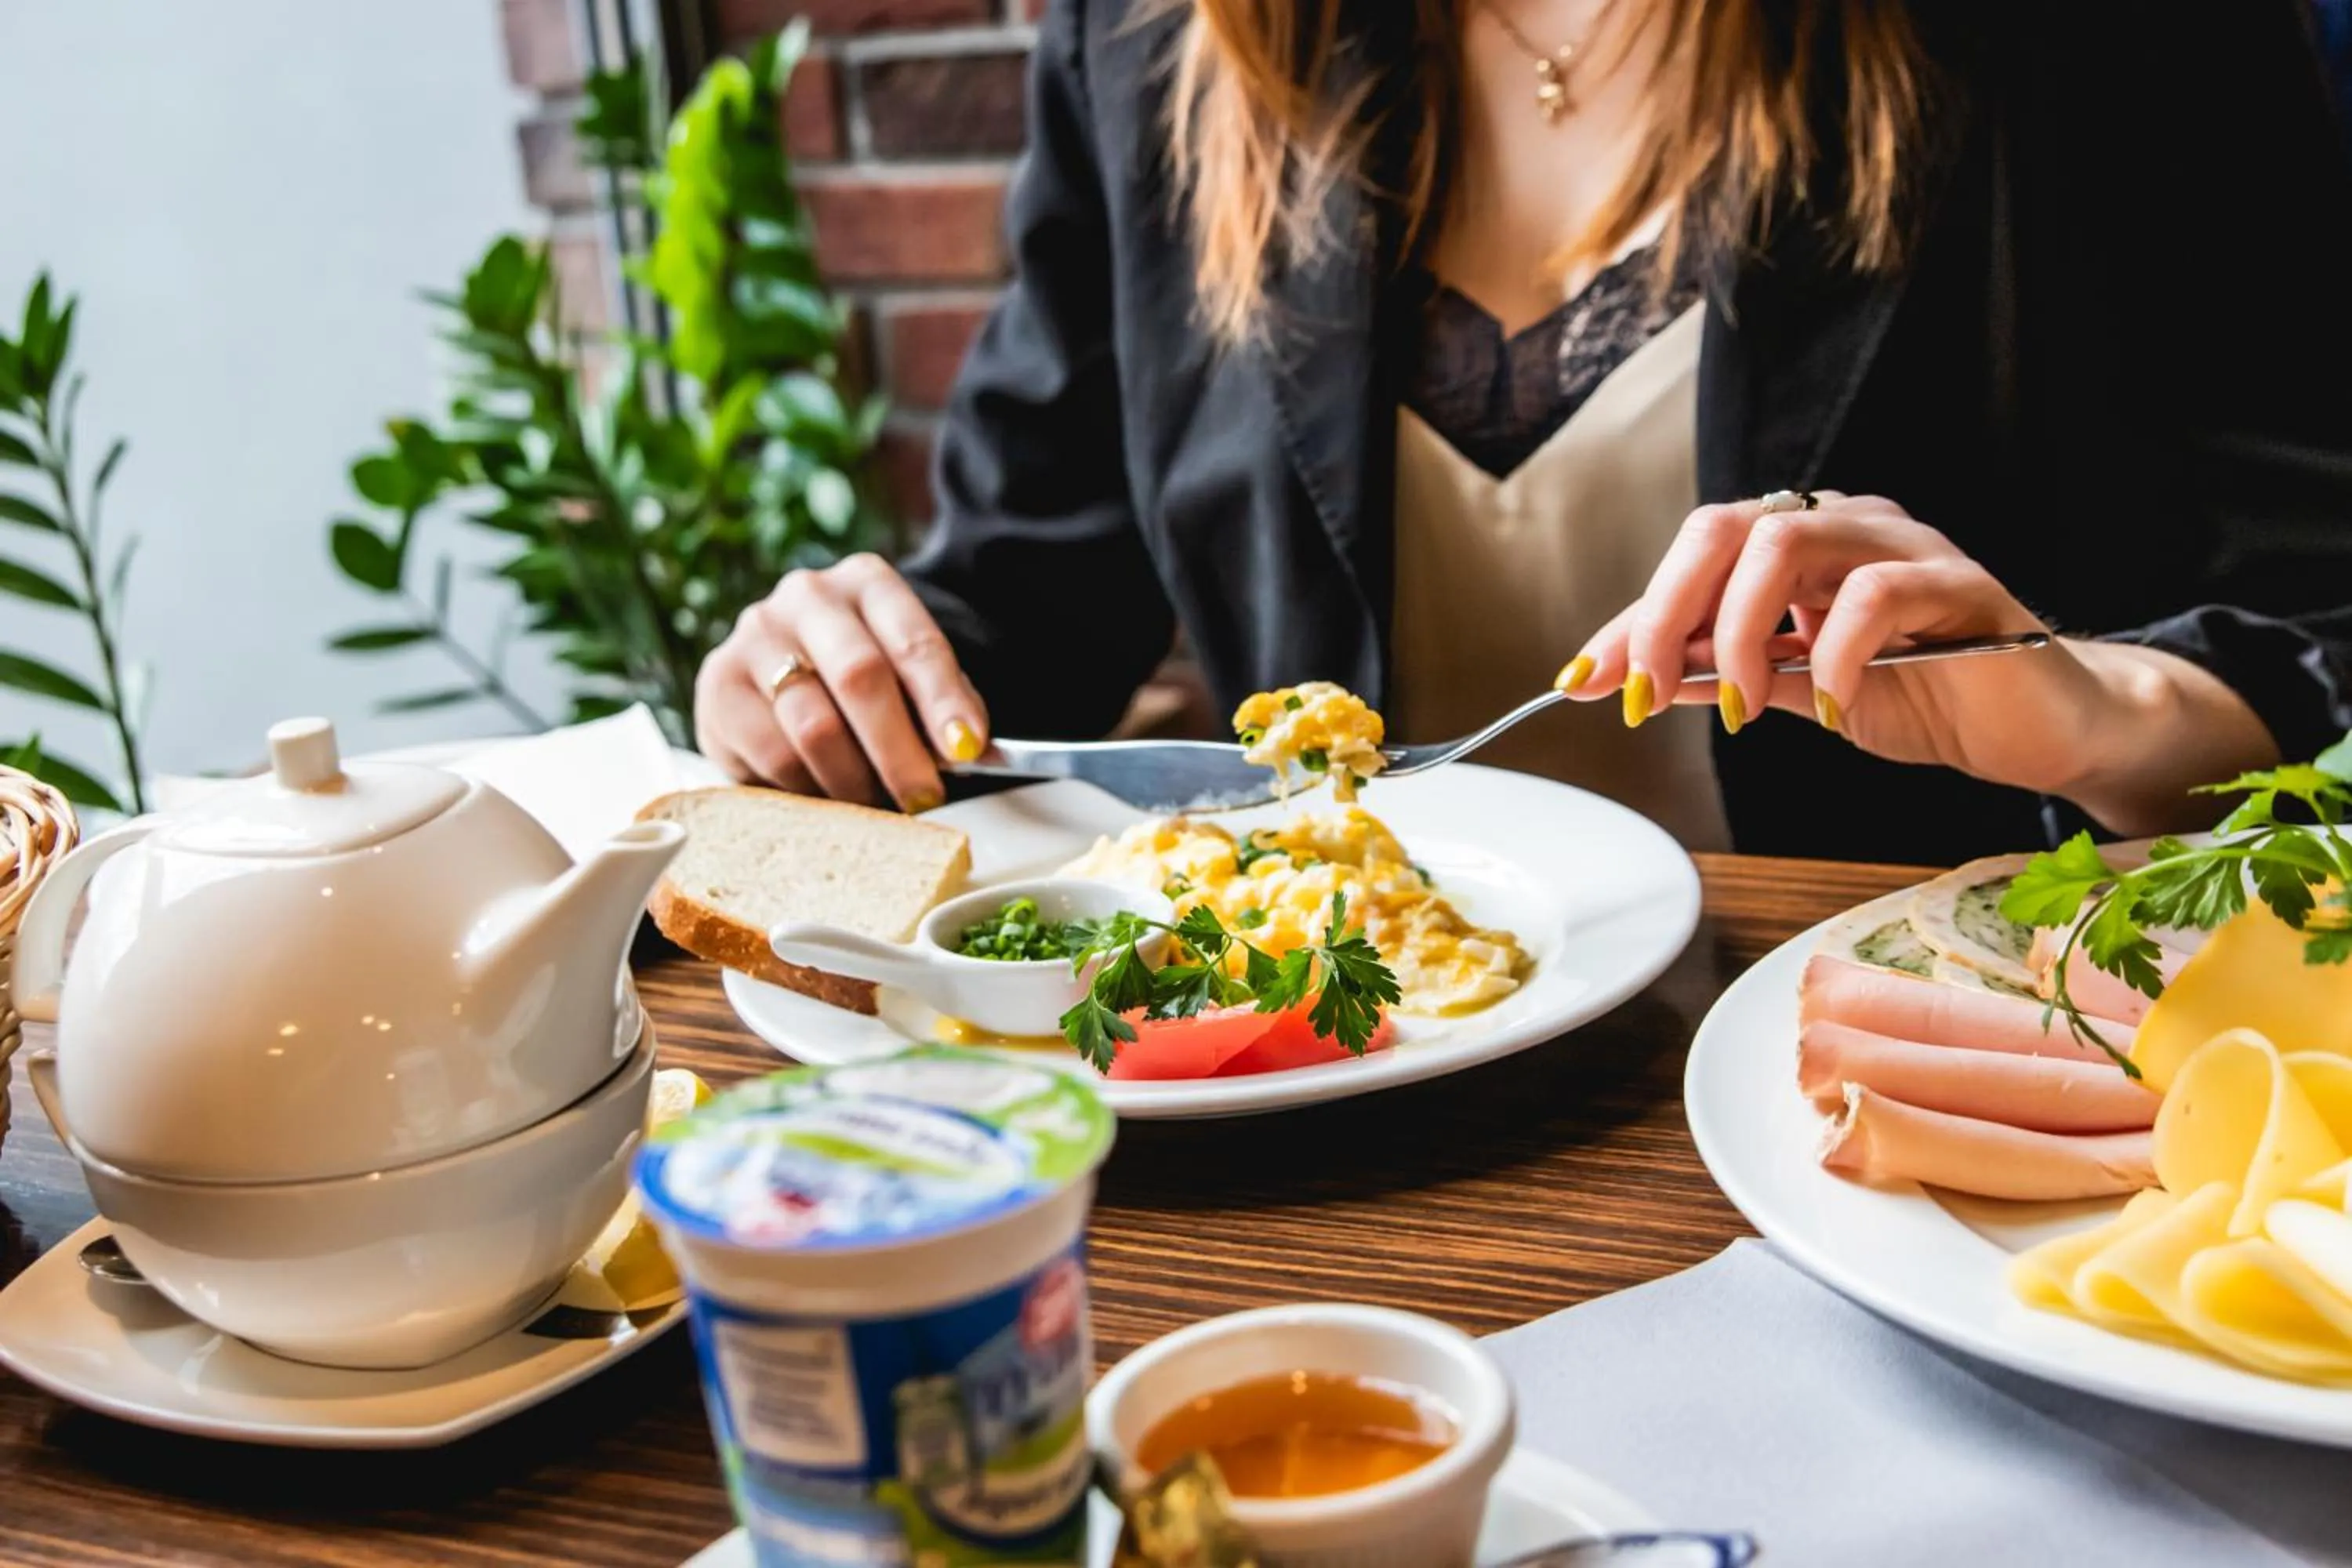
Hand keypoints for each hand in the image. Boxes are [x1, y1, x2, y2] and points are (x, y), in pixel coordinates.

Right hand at [695, 554, 987, 810]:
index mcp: (867, 583)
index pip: (913, 641)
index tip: (966, 749)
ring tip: (875, 802)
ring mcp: (754, 636)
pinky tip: (825, 794)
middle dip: (899, 750)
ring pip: (814, 727)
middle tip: (922, 797)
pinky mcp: (717, 684)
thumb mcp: (912, 677)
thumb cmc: (865, 677)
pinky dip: (808, 789)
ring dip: (854, 780)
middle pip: (859, 677)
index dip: (943, 699)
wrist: (786, 667)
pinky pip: (772, 755)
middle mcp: (807, 596)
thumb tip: (967, 750)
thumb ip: (944, 705)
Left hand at [1557, 492, 2277, 831]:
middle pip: (1726, 528)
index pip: (1692, 560)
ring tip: (1743, 709)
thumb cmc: (1921, 695)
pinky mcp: (1961, 586)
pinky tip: (1832, 710)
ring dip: (1741, 634)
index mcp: (1799, 546)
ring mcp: (1905, 547)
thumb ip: (1724, 676)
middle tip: (1649, 695)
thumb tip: (1631, 680)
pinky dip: (1836, 658)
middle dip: (1666, 614)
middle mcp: (1845, 527)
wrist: (2034, 725)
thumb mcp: (1799, 692)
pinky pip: (1878, 595)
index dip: (1631, 621)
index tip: (1584, 682)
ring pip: (1789, 543)